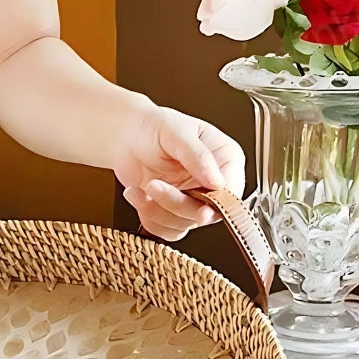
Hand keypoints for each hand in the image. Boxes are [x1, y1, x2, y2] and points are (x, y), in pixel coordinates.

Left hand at [115, 103, 245, 241]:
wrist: (126, 136)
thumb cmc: (153, 127)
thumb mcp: (177, 132)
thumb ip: (198, 156)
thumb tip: (217, 182)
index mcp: (225, 159)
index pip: (232, 193)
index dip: (214, 202)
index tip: (195, 201)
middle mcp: (213, 183)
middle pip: (207, 214)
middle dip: (175, 205)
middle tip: (153, 185)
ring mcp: (193, 200)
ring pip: (184, 225)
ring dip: (157, 211)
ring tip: (144, 187)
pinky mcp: (173, 213)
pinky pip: (166, 231)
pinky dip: (148, 218)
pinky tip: (139, 195)